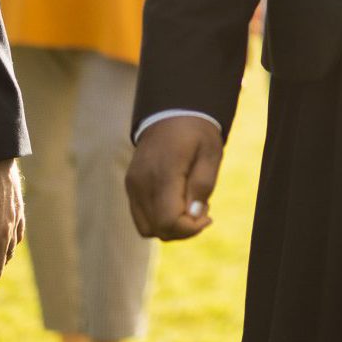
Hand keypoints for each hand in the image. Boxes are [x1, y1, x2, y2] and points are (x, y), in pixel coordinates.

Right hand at [126, 114, 225, 241]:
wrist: (170, 112)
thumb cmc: (196, 132)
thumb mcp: (210, 153)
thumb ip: (203, 184)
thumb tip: (194, 214)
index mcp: (164, 173)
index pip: (168, 221)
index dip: (190, 229)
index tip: (209, 216)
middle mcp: (142, 182)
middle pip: (157, 229)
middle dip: (183, 230)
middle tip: (202, 209)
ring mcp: (132, 185)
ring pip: (146, 228)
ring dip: (170, 227)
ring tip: (189, 205)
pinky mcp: (130, 186)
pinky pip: (141, 217)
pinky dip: (159, 219)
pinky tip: (176, 203)